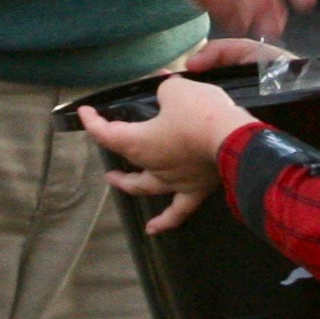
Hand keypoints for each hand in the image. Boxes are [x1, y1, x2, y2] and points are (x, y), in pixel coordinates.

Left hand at [77, 73, 256, 232]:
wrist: (235, 139)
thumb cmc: (201, 113)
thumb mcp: (177, 90)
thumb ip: (165, 90)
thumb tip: (165, 89)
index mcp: (139, 142)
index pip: (106, 133)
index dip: (92, 122)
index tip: (84, 112)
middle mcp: (151, 165)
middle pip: (125, 160)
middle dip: (113, 151)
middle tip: (106, 147)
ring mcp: (172, 181)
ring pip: (145, 186)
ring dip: (129, 184)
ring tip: (119, 183)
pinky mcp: (194, 189)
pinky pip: (177, 210)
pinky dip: (164, 221)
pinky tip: (154, 229)